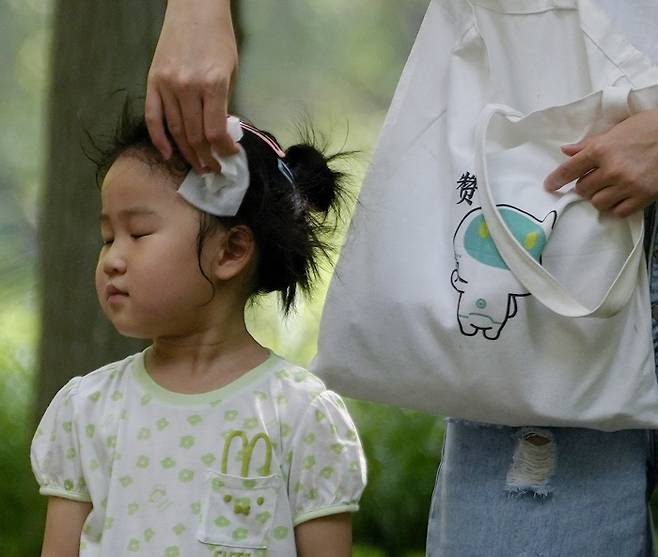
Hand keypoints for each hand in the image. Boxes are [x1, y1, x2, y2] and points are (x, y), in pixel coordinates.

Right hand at [146, 0, 238, 173]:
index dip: (223, 149)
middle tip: (212, 170)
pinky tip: (169, 155)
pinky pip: (153, 117)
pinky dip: (159, 139)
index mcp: (212, 84)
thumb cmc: (219, 39)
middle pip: (194, 135)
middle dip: (206, 157)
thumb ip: (224, 103)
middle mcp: (187, 87)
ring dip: (187, 153)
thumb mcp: (231, 71)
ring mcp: (166, 85)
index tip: (229, 156)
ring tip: (197, 167)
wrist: (194, 9)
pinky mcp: (152, 81)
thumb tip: (221, 134)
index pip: (215, 131)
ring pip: (175, 130)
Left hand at [544, 108, 657, 216]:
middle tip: (594, 179)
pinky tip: (622, 197)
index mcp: (601, 149)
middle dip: (585, 186)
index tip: (549, 186)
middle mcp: (611, 169)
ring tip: (609, 188)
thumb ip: (591, 143)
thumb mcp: (618, 128)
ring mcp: (627, 185)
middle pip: (582, 189)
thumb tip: (567, 151)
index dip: (556, 179)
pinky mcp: (643, 196)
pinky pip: (618, 211)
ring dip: (600, 197)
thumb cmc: (650, 127)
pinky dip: (616, 207)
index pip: (569, 169)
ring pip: (598, 202)